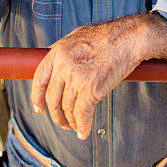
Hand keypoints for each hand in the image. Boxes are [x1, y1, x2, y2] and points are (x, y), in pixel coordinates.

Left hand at [30, 16, 144, 139]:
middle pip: (52, 98)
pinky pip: (82, 114)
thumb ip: (63, 48)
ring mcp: (76, 77)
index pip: (39, 78)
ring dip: (70, 122)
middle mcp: (63, 65)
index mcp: (58, 51)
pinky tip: (83, 132)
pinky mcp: (91, 89)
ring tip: (74, 127)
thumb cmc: (109, 35)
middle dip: (56, 115)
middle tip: (61, 122)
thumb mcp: (78, 35)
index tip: (38, 108)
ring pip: (67, 108)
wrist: (130, 37)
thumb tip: (51, 55)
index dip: (37, 96)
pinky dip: (82, 126)